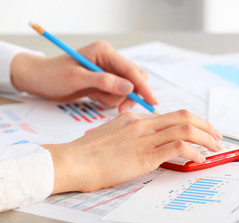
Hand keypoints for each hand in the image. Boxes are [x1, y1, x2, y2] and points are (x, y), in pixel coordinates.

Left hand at [10, 41, 156, 111]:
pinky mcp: (105, 82)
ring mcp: (108, 71)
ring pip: (126, 89)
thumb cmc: (53, 75)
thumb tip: (129, 88)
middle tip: (120, 108)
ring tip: (95, 98)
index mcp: (105, 52)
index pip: (131, 70)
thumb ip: (104, 82)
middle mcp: (110, 59)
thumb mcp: (77, 78)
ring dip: (114, 99)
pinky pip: (117, 94)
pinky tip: (94, 97)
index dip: (142, 87)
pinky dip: (109, 100)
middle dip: (128, 95)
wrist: (39, 80)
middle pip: (134, 79)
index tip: (151, 102)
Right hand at [43, 110, 222, 193]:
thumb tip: (147, 137)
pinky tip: (198, 159)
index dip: (191, 122)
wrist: (74, 161)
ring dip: (206, 138)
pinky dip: (193, 151)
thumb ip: (131, 131)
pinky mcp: (145, 155)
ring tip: (214, 147)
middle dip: (205, 125)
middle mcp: (143, 124)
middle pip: (183, 116)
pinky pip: (178, 147)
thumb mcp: (111, 133)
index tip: (201, 130)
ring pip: (185, 129)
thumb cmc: (88, 152)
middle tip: (216, 135)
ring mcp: (145, 138)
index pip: (171, 115)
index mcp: (135, 118)